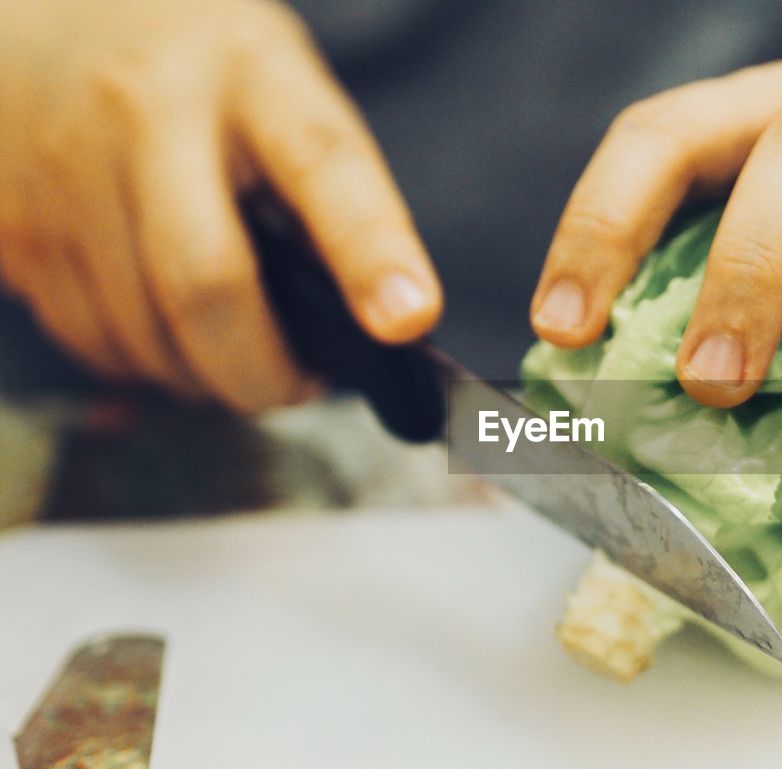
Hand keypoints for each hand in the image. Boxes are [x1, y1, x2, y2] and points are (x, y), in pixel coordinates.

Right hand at [0, 0, 440, 410]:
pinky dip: (139, 361)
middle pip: (207, 284)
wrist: (47, 15)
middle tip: (296, 386)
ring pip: (141, 333)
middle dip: (262, 371)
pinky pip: (87, 338)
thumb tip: (373, 320)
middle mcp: (149, 115)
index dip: (370, 253)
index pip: (323, 168)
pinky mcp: (13, 224)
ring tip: (230, 351)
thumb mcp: (281, 93)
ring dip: (201, 376)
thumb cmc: (202, 74)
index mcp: (252, 76)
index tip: (409, 319)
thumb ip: (326, 194)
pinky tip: (160, 327)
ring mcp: (67, 169)